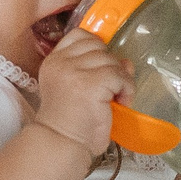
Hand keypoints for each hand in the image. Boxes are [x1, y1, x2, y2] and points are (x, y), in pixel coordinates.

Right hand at [34, 27, 133, 155]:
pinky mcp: (92, 82)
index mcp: (53, 61)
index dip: (96, 47)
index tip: (101, 67)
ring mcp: (75, 71)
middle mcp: (62, 62)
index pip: (79, 35)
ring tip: (116, 99)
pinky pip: (120, 76)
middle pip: (98, 46)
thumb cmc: (69, 122)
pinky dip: (127, 89)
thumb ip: (97, 70)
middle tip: (110, 88)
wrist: (62, 144)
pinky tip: (121, 103)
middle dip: (109, 65)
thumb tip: (126, 62)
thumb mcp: (78, 89)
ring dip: (120, 80)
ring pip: (112, 61)